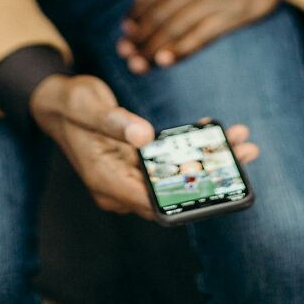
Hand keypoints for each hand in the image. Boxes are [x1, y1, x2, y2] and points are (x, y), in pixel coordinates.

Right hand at [29, 73, 259, 217]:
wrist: (56, 101)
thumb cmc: (70, 104)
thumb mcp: (88, 107)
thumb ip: (114, 122)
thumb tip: (143, 135)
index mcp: (106, 182)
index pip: (154, 202)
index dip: (190, 195)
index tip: (222, 179)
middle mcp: (120, 187)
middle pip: (173, 191)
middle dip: (212, 172)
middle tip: (246, 151)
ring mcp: (129, 177)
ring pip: (176, 177)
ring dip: (208, 159)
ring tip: (241, 140)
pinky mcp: (136, 163)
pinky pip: (169, 162)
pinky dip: (191, 148)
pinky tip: (213, 131)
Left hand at [117, 0, 299, 72]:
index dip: (137, 13)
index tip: (126, 29)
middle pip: (162, 13)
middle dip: (141, 36)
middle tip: (126, 52)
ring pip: (179, 27)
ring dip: (155, 46)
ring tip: (139, 61)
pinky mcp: (235, 14)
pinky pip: (202, 36)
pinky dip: (182, 49)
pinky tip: (166, 59)